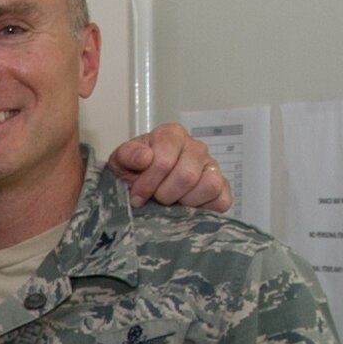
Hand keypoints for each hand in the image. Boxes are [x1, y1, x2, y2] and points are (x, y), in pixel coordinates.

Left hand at [106, 122, 233, 210]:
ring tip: (172, 202)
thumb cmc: (134, 172)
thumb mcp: (120, 162)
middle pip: (187, 176)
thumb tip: (145, 157)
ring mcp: (212, 166)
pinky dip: (204, 208)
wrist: (142, 187)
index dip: (149, 183)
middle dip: (165, 194)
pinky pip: (222, 199)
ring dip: (185, 201)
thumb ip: (127, 155)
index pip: (164, 162)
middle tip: (154, 198)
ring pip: (209, 185)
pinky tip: (187, 207)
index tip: (137, 195)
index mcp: (172, 135)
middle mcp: (195, 147)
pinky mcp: (222, 186)